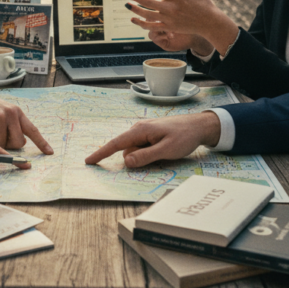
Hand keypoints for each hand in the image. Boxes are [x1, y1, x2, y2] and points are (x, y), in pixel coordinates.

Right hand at [0, 84, 53, 154]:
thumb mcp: (2, 112)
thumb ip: (12, 125)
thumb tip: (22, 142)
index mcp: (17, 112)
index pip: (32, 129)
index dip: (41, 142)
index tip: (50, 152)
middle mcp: (12, 113)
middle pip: (18, 143)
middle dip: (8, 145)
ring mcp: (1, 117)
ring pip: (2, 145)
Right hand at [84, 112, 220, 167]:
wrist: (199, 126)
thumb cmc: (184, 137)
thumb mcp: (166, 150)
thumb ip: (145, 156)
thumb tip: (126, 161)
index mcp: (140, 130)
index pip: (116, 144)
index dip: (101, 153)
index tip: (88, 161)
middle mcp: (139, 129)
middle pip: (127, 150)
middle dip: (136, 159)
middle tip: (160, 155)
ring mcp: (144, 131)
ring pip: (135, 150)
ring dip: (145, 156)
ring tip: (165, 150)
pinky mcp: (150, 134)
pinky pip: (142, 147)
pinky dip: (148, 153)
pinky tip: (163, 149)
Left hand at [123, 0, 237, 52]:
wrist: (209, 22)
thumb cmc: (203, 3)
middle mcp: (171, 8)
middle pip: (148, 2)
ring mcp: (169, 19)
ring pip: (147, 15)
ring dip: (135, 10)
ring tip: (127, 5)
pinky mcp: (169, 27)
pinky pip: (152, 27)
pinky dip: (141, 24)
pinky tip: (133, 19)